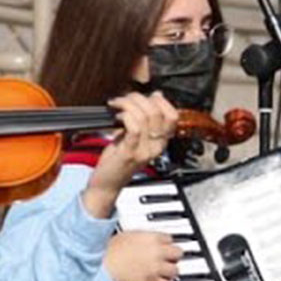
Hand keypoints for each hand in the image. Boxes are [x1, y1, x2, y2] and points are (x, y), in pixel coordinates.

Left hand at [83, 92, 178, 217]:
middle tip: (125, 99)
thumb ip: (144, 121)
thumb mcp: (136, 138)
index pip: (172, 117)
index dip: (160, 101)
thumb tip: (153, 98)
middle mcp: (155, 147)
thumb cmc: (118, 161)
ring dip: (128, 104)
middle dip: (139, 98)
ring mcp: (144, 150)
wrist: (108, 184)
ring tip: (118, 105)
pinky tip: (117, 116)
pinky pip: (134, 128)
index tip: (146, 97)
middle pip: (157, 113)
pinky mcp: (129, 153)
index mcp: (160, 142)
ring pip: (145, 117)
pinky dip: (125, 116)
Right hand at [104, 231, 181, 280]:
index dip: (166, 244)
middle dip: (173, 257)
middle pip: (177, 253)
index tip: (163, 248)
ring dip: (170, 272)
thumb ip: (139, 236)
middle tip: (167, 260)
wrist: (102, 266)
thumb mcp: (125, 235)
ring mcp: (156, 267)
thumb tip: (140, 238)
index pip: (169, 238)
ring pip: (175, 270)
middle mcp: (157, 251)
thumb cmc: (107, 251)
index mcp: (151, 237)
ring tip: (164, 274)